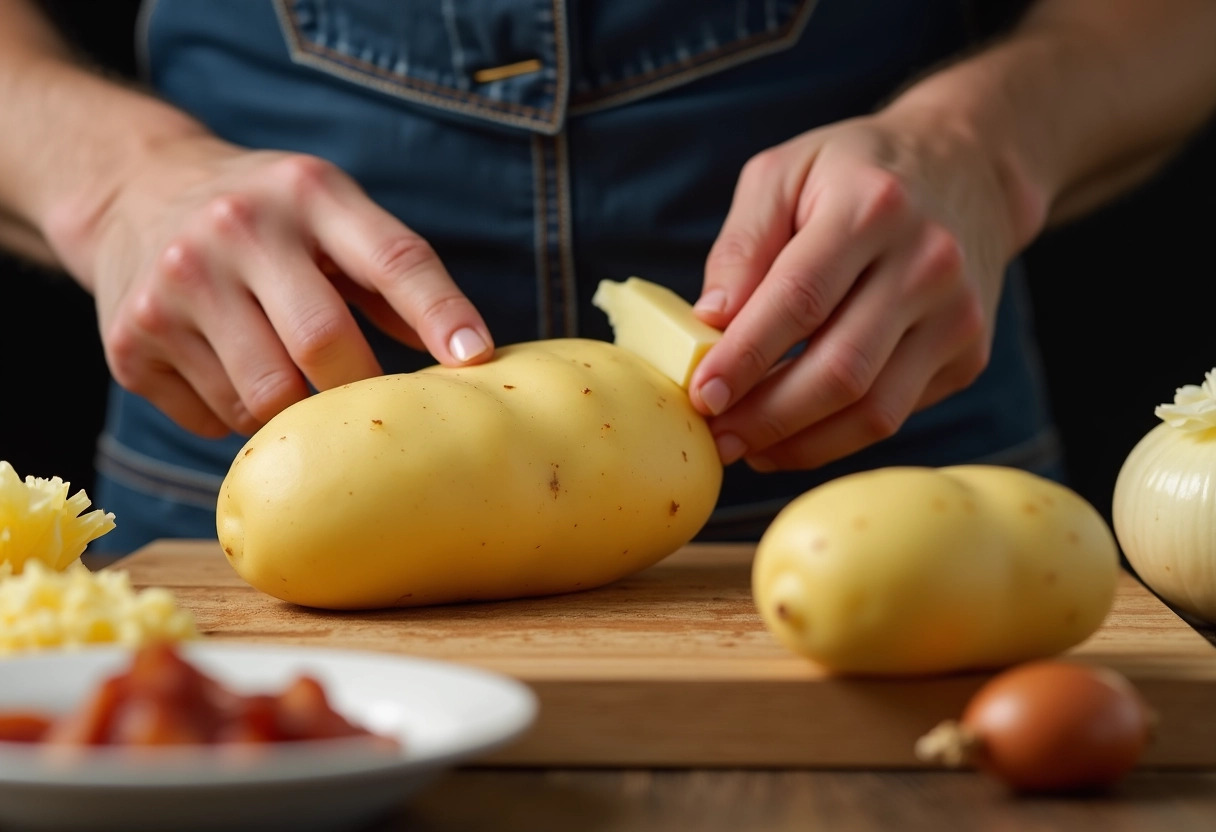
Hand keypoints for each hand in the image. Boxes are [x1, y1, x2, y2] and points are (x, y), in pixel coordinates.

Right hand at [51, 135, 492, 437]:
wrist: (133, 189)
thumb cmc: (266, 214)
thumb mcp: (329, 211)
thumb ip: (392, 274)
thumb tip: (464, 355)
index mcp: (307, 193)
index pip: (393, 258)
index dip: (440, 312)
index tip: (476, 359)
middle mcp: (236, 230)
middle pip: (323, 344)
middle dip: (357, 387)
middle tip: (367, 402)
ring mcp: (175, 286)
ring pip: (266, 398)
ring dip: (294, 412)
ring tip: (292, 382)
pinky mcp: (132, 342)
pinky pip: (213, 418)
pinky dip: (238, 416)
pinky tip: (231, 373)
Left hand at [690, 109, 1038, 470]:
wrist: (967, 165)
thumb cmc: (853, 171)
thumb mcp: (783, 173)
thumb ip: (742, 245)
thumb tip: (709, 323)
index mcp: (873, 207)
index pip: (800, 298)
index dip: (746, 356)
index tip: (702, 395)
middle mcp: (928, 263)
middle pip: (840, 369)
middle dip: (768, 417)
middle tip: (718, 438)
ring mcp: (958, 315)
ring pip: (874, 410)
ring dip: (801, 443)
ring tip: (749, 449)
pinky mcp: (969, 354)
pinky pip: (896, 415)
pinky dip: (837, 438)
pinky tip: (793, 435)